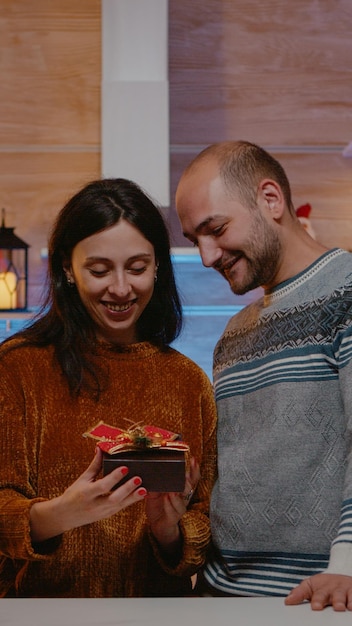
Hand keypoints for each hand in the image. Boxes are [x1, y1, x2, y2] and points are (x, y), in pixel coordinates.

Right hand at [30, 447, 146, 541]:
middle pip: (113, 498)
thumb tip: (100, 448)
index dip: (114, 477)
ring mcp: (102, 512)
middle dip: (127, 489)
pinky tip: (141, 494)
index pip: (102, 486)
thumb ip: (94, 465)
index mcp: (86, 493)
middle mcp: (95, 504)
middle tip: (138, 478)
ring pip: (120, 505)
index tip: (125, 467)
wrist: (65, 515)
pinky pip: (121, 508)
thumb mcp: (82, 478)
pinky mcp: (107, 515)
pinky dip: (131, 501)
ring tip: (144, 489)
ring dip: (133, 497)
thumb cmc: (73, 494)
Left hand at [146, 457, 199, 553]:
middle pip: (190, 488)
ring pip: (183, 500)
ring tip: (173, 489)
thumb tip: (150, 471)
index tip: (193, 460)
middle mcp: (183, 498)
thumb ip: (155, 483)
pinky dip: (170, 505)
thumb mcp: (155, 492)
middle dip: (187, 480)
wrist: (157, 526)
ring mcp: (179, 508)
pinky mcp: (173, 518)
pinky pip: (173, 512)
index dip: (194, 470)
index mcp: (180, 490)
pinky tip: (167, 499)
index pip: (191, 478)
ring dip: (177, 494)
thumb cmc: (158, 506)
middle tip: (184, 474)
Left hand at [285, 573, 351, 610]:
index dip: (300, 595)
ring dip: (339, 601)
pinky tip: (351, 607)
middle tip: (316, 606)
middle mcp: (328, 587)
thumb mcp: (311, 587)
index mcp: (316, 586)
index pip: (305, 590)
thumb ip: (300, 593)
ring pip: (340, 595)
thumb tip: (288, 601)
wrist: (341, 578)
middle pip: (323, 593)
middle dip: (320, 599)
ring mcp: (342, 589)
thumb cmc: (325, 587)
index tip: (298, 603)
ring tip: (338, 607)